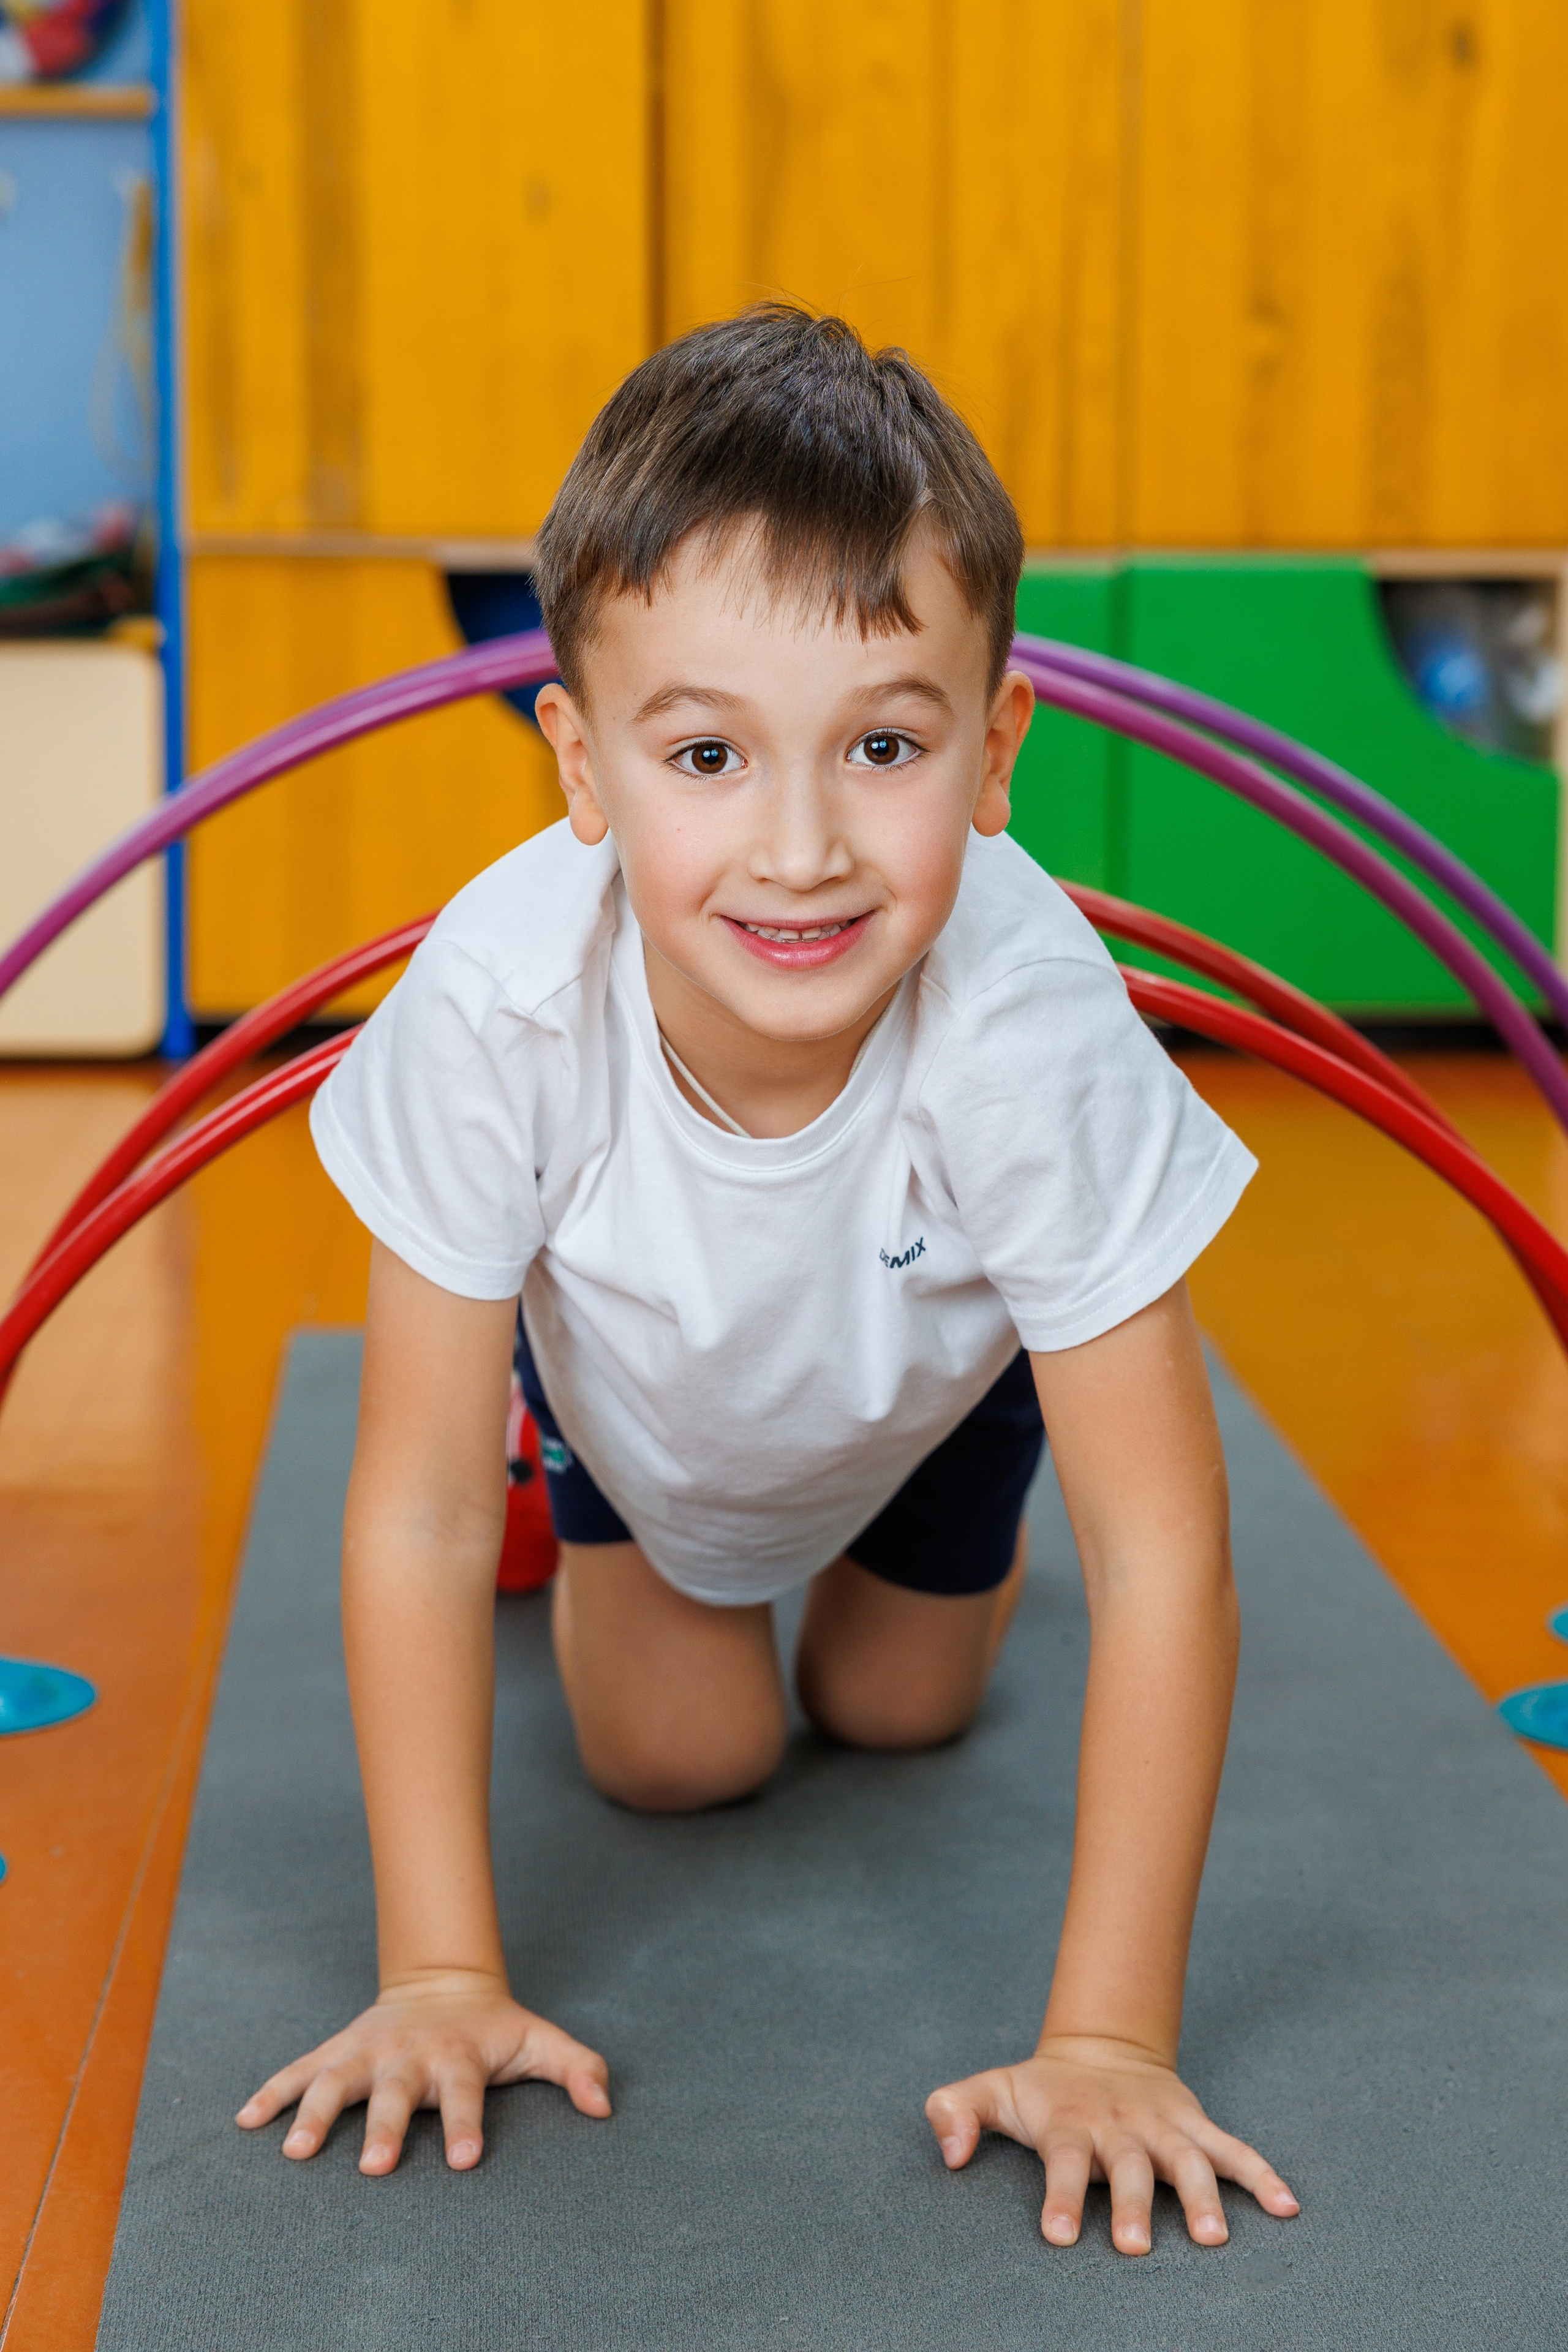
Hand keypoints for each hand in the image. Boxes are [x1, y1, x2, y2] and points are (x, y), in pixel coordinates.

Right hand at [235, 1968, 610, 2174]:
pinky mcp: (339, 2051)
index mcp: (459, 2057)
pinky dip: (272, 2092)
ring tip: (295, 2152)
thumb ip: (576, 2068)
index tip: (465, 2159)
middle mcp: (410, 2055)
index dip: (467, 2124)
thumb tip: (605, 2105)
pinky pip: (299, 2070)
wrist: (443, 1982)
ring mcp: (369, 2052)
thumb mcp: (539, 2040)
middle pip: (395, 2093)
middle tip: (375, 2168)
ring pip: (336, 2081)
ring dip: (313, 2113)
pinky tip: (245, 2120)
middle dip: (384, 2129)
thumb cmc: (494, 2028)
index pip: (467, 2094)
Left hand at [925, 2034, 1297, 2254]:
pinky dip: (1261, 2174)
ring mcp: (1161, 2128)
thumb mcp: (991, 2089)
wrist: (1101, 2048)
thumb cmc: (1041, 2089)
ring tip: (1214, 2237)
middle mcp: (1119, 2127)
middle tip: (1136, 2247)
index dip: (1062, 2197)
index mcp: (1069, 2123)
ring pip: (1187, 2160)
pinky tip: (1286, 2206)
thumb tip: (948, 2153)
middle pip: (1129, 2167)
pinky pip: (1233, 2150)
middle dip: (1134, 2205)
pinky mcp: (1195, 2127)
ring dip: (1201, 2196)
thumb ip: (954, 2112)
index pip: (1064, 2161)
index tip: (1060, 2236)